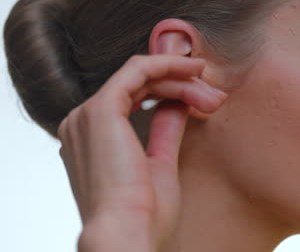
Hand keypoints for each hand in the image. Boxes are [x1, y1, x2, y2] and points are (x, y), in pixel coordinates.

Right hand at [57, 55, 227, 250]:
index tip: (202, 96)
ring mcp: (87, 115)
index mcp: (92, 139)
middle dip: (181, 85)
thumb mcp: (160, 164)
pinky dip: (166, 66)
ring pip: (140, 76)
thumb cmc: (143, 214)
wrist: (127, 236)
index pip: (131, 98)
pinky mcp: (101, 110)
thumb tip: (176, 105)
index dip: (169, 91)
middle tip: (215, 98)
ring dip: (180, 79)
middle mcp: (82, 123)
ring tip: (212, 95)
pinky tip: (193, 71)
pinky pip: (137, 72)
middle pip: (138, 85)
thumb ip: (163, 130)